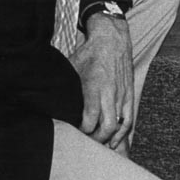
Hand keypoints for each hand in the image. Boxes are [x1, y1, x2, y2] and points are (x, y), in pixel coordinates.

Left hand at [68, 13, 133, 151]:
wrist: (112, 38)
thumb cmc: (89, 53)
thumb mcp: (72, 67)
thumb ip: (66, 87)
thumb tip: (51, 99)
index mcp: (94, 87)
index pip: (90, 120)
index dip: (82, 131)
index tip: (74, 131)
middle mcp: (110, 93)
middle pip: (106, 127)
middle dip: (95, 139)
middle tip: (85, 140)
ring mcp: (121, 94)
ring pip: (118, 126)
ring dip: (108, 137)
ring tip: (97, 141)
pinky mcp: (129, 93)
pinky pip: (129, 118)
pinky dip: (123, 132)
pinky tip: (115, 140)